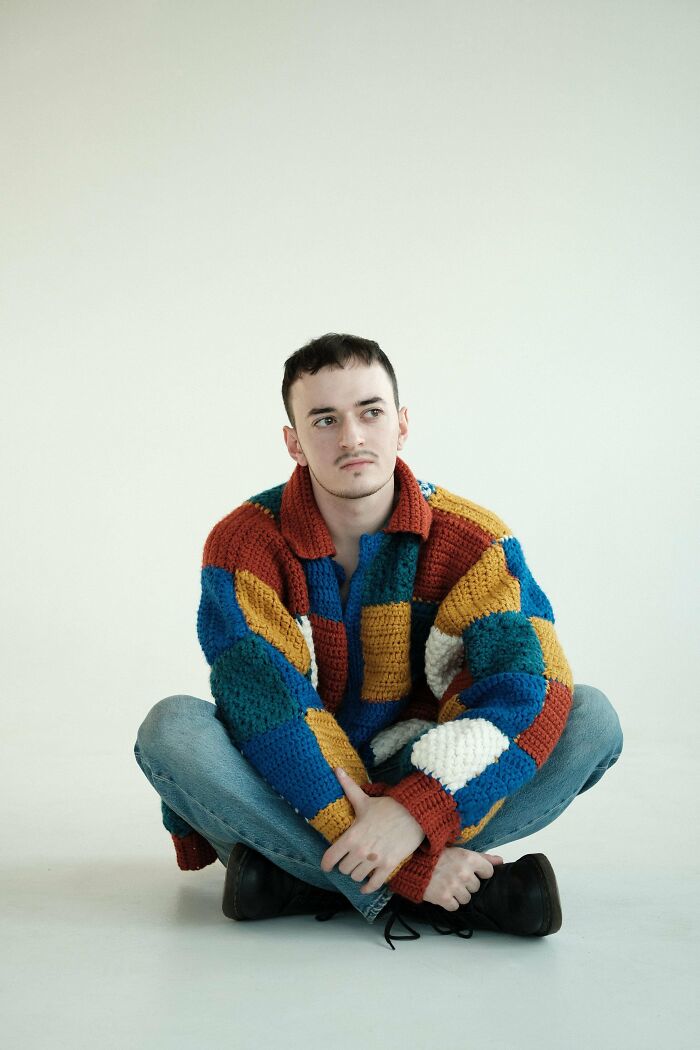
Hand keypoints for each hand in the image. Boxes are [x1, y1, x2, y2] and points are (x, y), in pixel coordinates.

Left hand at [320, 767, 424, 893]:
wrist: (414, 814)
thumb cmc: (388, 807)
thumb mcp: (365, 799)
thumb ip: (348, 787)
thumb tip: (336, 770)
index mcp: (352, 835)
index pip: (330, 858)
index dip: (326, 864)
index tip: (327, 866)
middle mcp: (360, 851)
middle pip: (344, 869)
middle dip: (345, 865)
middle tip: (349, 860)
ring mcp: (374, 860)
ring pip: (356, 877)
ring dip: (356, 874)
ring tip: (359, 868)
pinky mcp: (388, 866)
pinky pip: (373, 884)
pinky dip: (367, 888)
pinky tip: (365, 887)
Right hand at [423, 846, 503, 910]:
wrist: (413, 864)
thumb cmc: (437, 856)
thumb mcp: (459, 851)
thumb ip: (482, 857)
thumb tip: (500, 861)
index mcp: (469, 858)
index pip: (488, 872)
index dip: (480, 873)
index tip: (472, 872)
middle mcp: (464, 873)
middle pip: (476, 887)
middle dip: (467, 884)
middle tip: (454, 877)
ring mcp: (454, 887)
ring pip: (466, 898)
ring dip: (458, 894)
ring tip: (447, 885)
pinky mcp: (444, 898)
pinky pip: (455, 906)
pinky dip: (449, 902)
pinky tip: (442, 892)